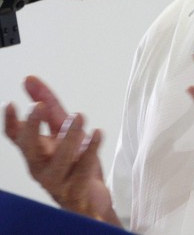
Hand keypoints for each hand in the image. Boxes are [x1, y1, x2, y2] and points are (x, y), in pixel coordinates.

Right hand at [4, 76, 119, 225]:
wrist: (91, 198)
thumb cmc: (74, 161)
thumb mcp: (62, 127)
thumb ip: (48, 104)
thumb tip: (29, 79)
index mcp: (36, 151)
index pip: (16, 136)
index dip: (12, 122)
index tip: (12, 104)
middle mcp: (42, 167)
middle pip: (29, 148)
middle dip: (32, 126)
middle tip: (38, 105)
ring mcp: (58, 181)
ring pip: (58, 161)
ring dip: (68, 136)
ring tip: (79, 115)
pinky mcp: (76, 191)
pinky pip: (82, 172)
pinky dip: (91, 151)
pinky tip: (98, 133)